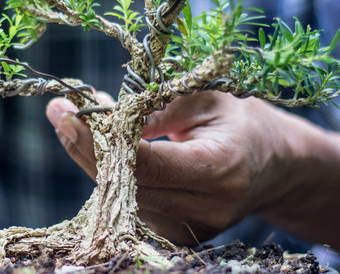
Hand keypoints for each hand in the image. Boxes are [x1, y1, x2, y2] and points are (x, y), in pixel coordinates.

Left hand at [46, 91, 315, 244]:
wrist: (276, 167)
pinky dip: (113, 180)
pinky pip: (131, 209)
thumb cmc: (241, 124)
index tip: (65, 111)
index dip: (100, 140)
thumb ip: (156, 108)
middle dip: (87, 148)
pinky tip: (110, 153)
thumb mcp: (206, 100)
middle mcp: (206, 209)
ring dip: (97, 162)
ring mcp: (191, 231)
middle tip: (63, 112)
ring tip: (89, 125)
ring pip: (121, 200)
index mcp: (219, 168)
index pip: (146, 162)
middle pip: (126, 185)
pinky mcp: (180, 240)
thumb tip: (101, 115)